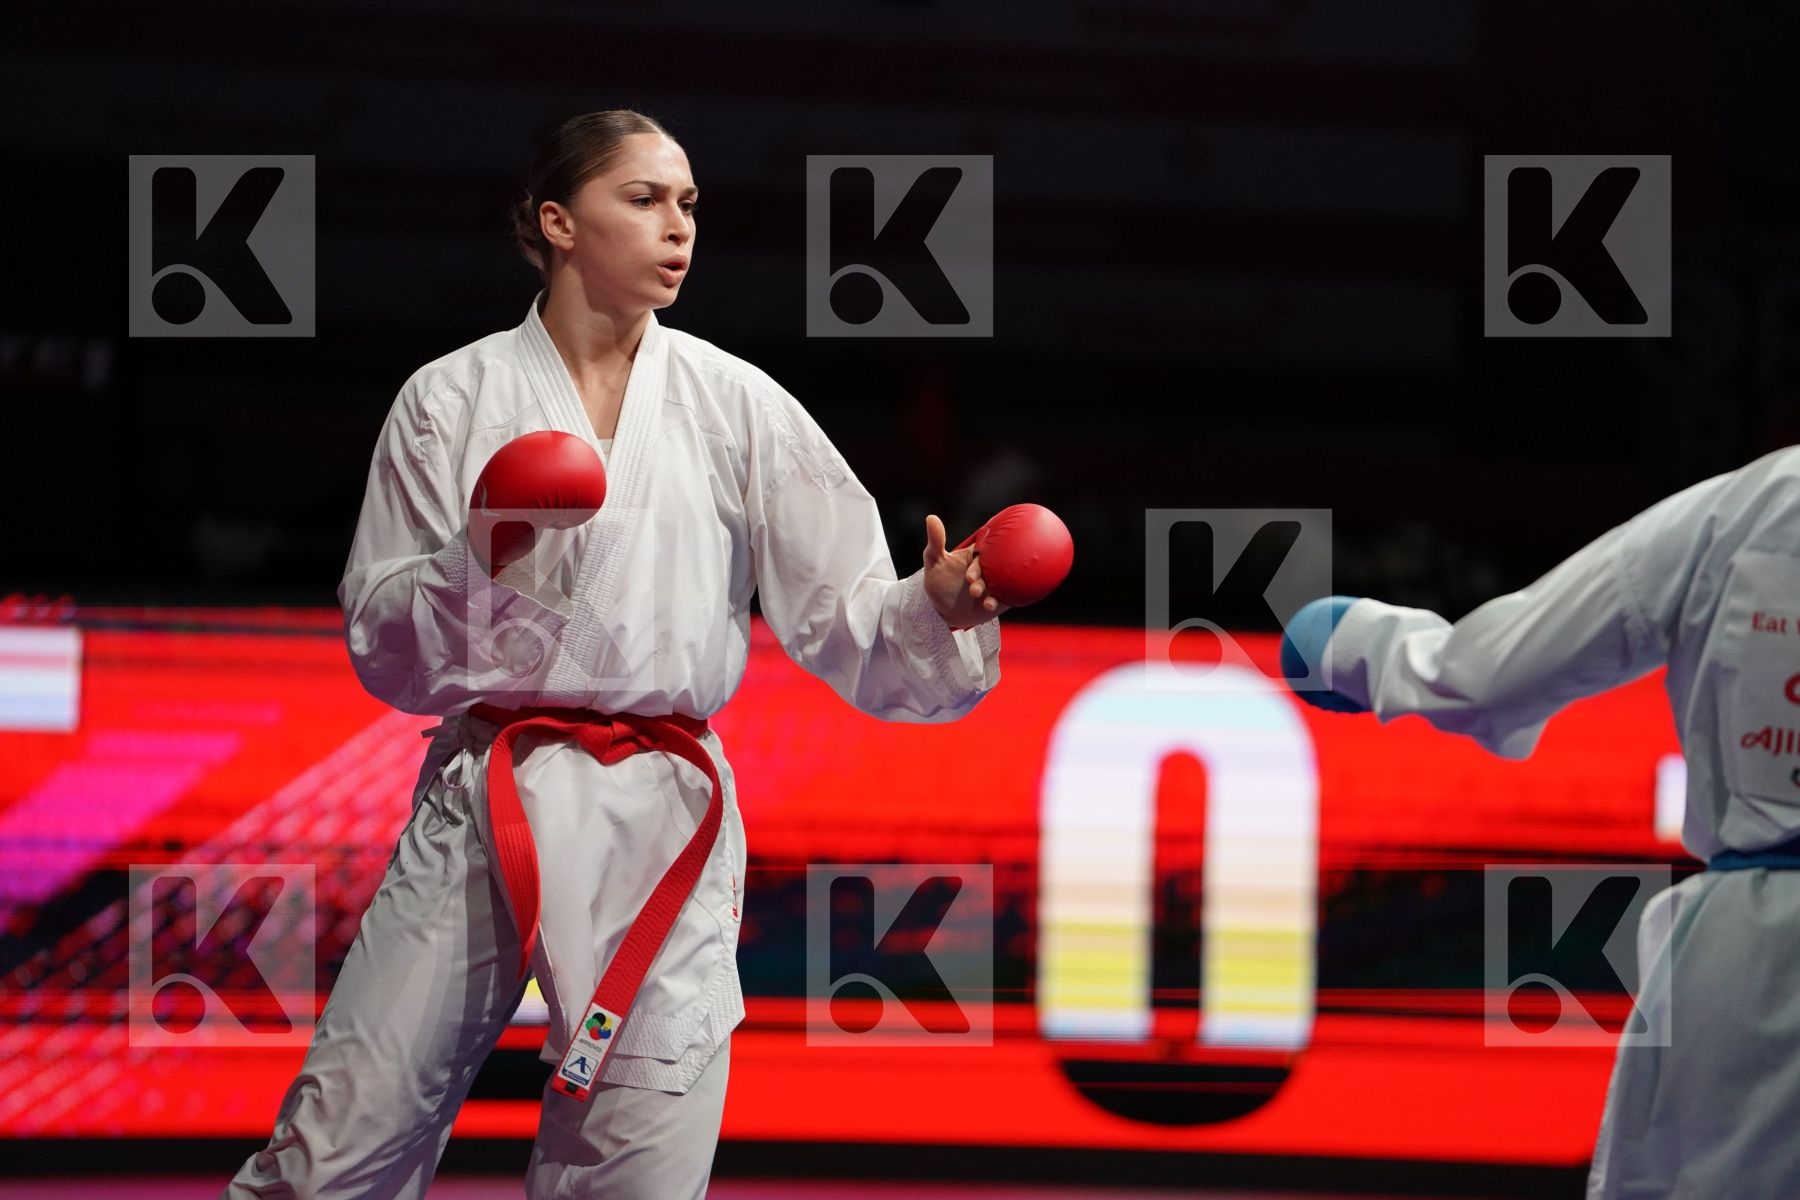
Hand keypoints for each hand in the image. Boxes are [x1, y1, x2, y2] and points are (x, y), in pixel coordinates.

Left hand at [923, 514, 1007, 629]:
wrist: (943, 611)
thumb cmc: (939, 582)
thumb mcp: (934, 561)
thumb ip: (936, 541)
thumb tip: (931, 517)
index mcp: (977, 554)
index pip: (986, 551)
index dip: (980, 561)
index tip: (969, 573)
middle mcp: (989, 567)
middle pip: (995, 568)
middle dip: (985, 579)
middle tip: (973, 590)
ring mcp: (996, 583)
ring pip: (1002, 583)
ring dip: (994, 592)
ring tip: (984, 602)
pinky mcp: (1000, 598)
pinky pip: (1006, 597)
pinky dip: (999, 601)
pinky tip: (989, 605)